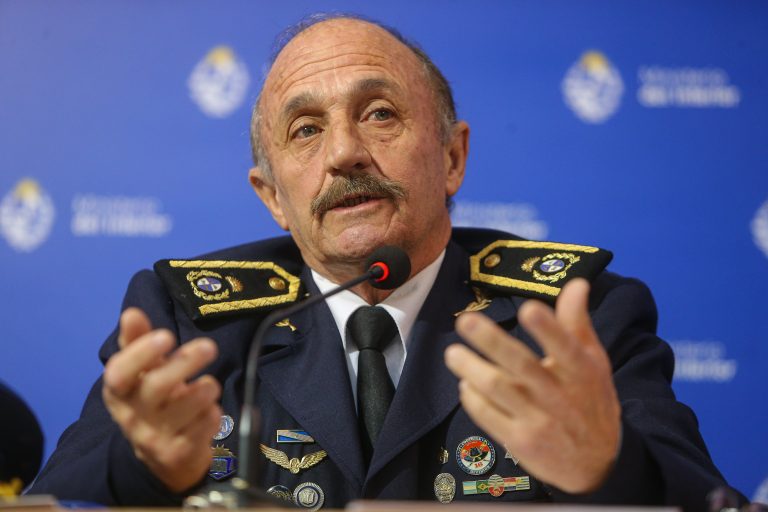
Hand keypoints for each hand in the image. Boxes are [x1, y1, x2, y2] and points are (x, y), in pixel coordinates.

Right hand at [102, 307, 221, 492]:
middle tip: (209, 346)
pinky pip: (205, 424)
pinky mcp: (179, 453)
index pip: (119, 374)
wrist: (164, 456)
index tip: (167, 335)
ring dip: (205, 388)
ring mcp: (155, 438)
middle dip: (185, 363)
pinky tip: (208, 410)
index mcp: (119, 393)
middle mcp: (132, 417)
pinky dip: (213, 412)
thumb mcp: (143, 374)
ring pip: (187, 406)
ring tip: (208, 385)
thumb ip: (137, 343)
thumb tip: (131, 313)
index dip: (141, 353)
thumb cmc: (154, 402)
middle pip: (157, 386)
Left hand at [445, 278, 620, 493]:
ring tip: (452, 353)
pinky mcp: (521, 441)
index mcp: (581, 371)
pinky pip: (490, 417)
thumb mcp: (594, 362)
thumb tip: (577, 282)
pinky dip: (474, 400)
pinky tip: (465, 384)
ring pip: (499, 391)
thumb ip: (577, 322)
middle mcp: (559, 395)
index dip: (548, 329)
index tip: (528, 308)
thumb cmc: (591, 400)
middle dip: (492, 342)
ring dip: (472, 369)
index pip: (565, 347)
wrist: (599, 464)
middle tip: (465, 321)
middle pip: (522, 365)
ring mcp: (539, 420)